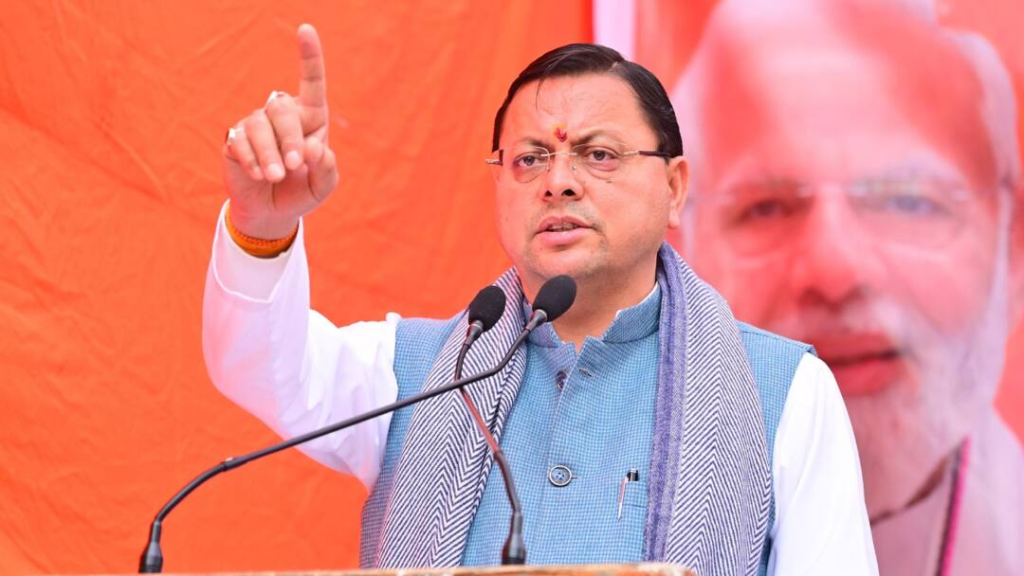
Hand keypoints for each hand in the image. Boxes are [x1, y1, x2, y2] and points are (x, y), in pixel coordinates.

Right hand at [222, 24, 337, 238]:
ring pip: (259, 125)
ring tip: (276, 176)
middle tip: (294, 166)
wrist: (273, 212)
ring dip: (270, 154)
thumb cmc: (302, 191)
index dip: (309, 56)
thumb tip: (313, 148)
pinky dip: (252, 160)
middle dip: (290, 138)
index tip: (305, 29)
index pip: (311, 82)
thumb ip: (326, 168)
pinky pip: (240, 142)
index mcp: (310, 118)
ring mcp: (255, 126)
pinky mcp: (235, 141)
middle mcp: (281, 115)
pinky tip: (259, 175)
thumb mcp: (323, 185)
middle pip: (282, 108)